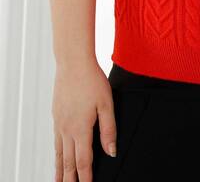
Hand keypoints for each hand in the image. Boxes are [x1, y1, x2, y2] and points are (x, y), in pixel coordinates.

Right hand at [52, 59, 116, 181]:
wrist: (73, 62)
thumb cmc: (92, 80)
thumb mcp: (106, 104)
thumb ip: (109, 129)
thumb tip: (111, 151)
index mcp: (81, 128)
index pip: (83, 161)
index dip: (86, 177)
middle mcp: (67, 129)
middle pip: (68, 161)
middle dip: (70, 179)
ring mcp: (59, 122)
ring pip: (59, 153)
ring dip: (60, 170)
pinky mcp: (56, 115)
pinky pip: (56, 140)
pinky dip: (56, 153)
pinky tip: (58, 156)